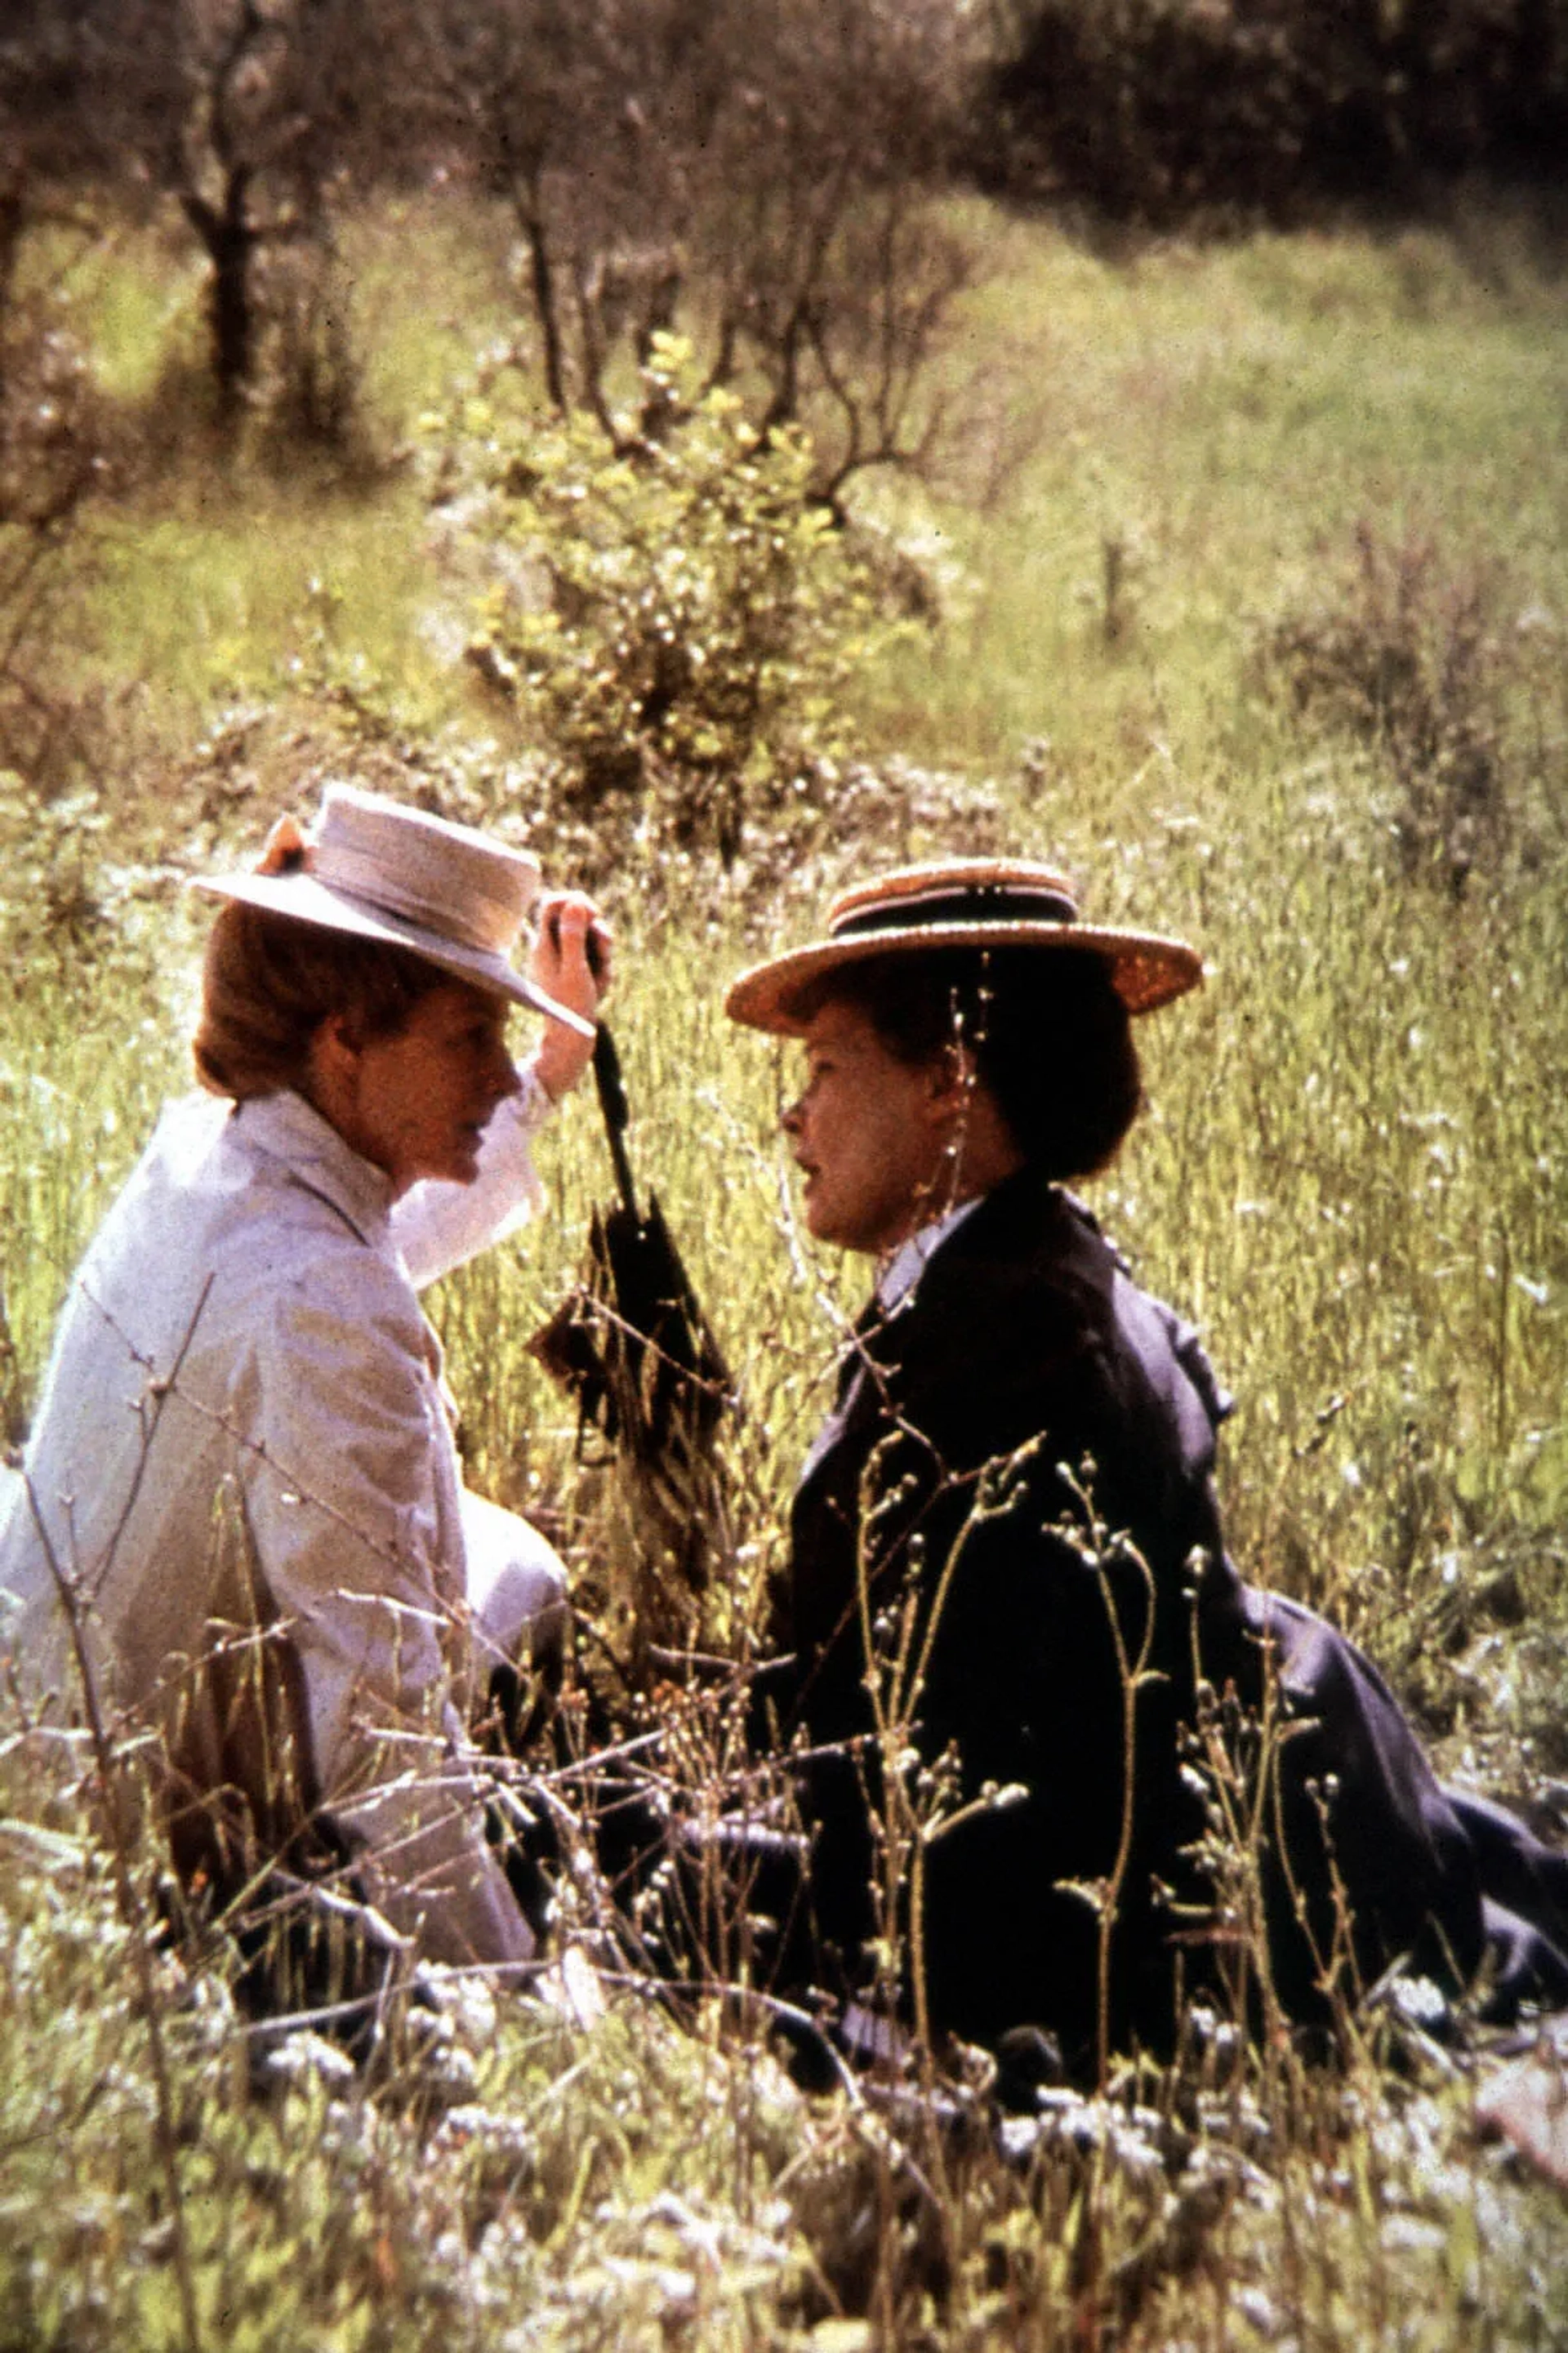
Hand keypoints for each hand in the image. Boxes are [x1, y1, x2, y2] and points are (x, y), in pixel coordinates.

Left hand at [528, 890, 611, 1098]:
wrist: (569, 1043)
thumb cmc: (570, 1007)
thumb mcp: (575, 969)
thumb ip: (573, 936)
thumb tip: (575, 903)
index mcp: (544, 944)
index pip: (553, 903)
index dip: (575, 902)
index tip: (593, 913)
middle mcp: (552, 949)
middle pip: (577, 919)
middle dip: (596, 930)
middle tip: (605, 945)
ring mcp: (565, 962)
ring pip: (590, 939)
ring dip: (603, 952)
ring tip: (601, 976)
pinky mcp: (576, 974)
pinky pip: (595, 960)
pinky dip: (602, 969)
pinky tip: (600, 987)